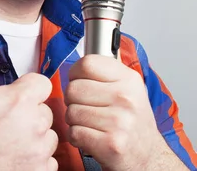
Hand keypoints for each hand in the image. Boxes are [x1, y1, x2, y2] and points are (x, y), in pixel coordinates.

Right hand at [0, 21, 57, 170]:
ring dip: (34, 135)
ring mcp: (38, 153)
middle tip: (1, 119)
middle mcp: (34, 126)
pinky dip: (35, 158)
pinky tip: (11, 156)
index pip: (42, 83)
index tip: (11, 96)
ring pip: (48, 135)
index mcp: (18, 101)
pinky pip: (48, 161)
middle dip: (28, 112)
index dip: (26, 88)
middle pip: (44, 109)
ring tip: (5, 139)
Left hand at [65, 55, 179, 170]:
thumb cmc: (132, 122)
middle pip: (73, 88)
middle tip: (88, 108)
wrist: (149, 156)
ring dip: (75, 121)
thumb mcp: (127, 89)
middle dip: (73, 100)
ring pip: (71, 112)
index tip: (80, 81)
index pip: (87, 63)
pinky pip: (74, 132)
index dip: (76, 73)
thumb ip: (103, 73)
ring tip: (92, 124)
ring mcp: (119, 122)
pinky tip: (91, 137)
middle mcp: (126, 98)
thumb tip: (76, 65)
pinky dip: (76, 137)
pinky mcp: (111, 144)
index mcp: (129, 80)